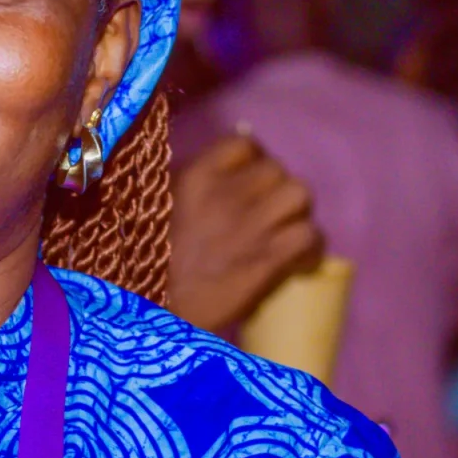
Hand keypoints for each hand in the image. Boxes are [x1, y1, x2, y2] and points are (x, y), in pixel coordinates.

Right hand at [168, 133, 324, 335]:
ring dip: (297, 214)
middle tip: (270, 213)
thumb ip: (186, 186)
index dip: (254, 161)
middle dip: (277, 190)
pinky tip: (300, 260)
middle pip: (277, 170)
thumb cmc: (148, 263)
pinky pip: (309, 235)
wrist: (154, 312)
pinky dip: (310, 247)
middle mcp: (226, 194)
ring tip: (288, 233)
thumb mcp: (156, 209)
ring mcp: (250, 226)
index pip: (244, 144)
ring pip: (299, 195)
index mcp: (196, 178)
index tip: (252, 181)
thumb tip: (220, 171)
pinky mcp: (269, 260)